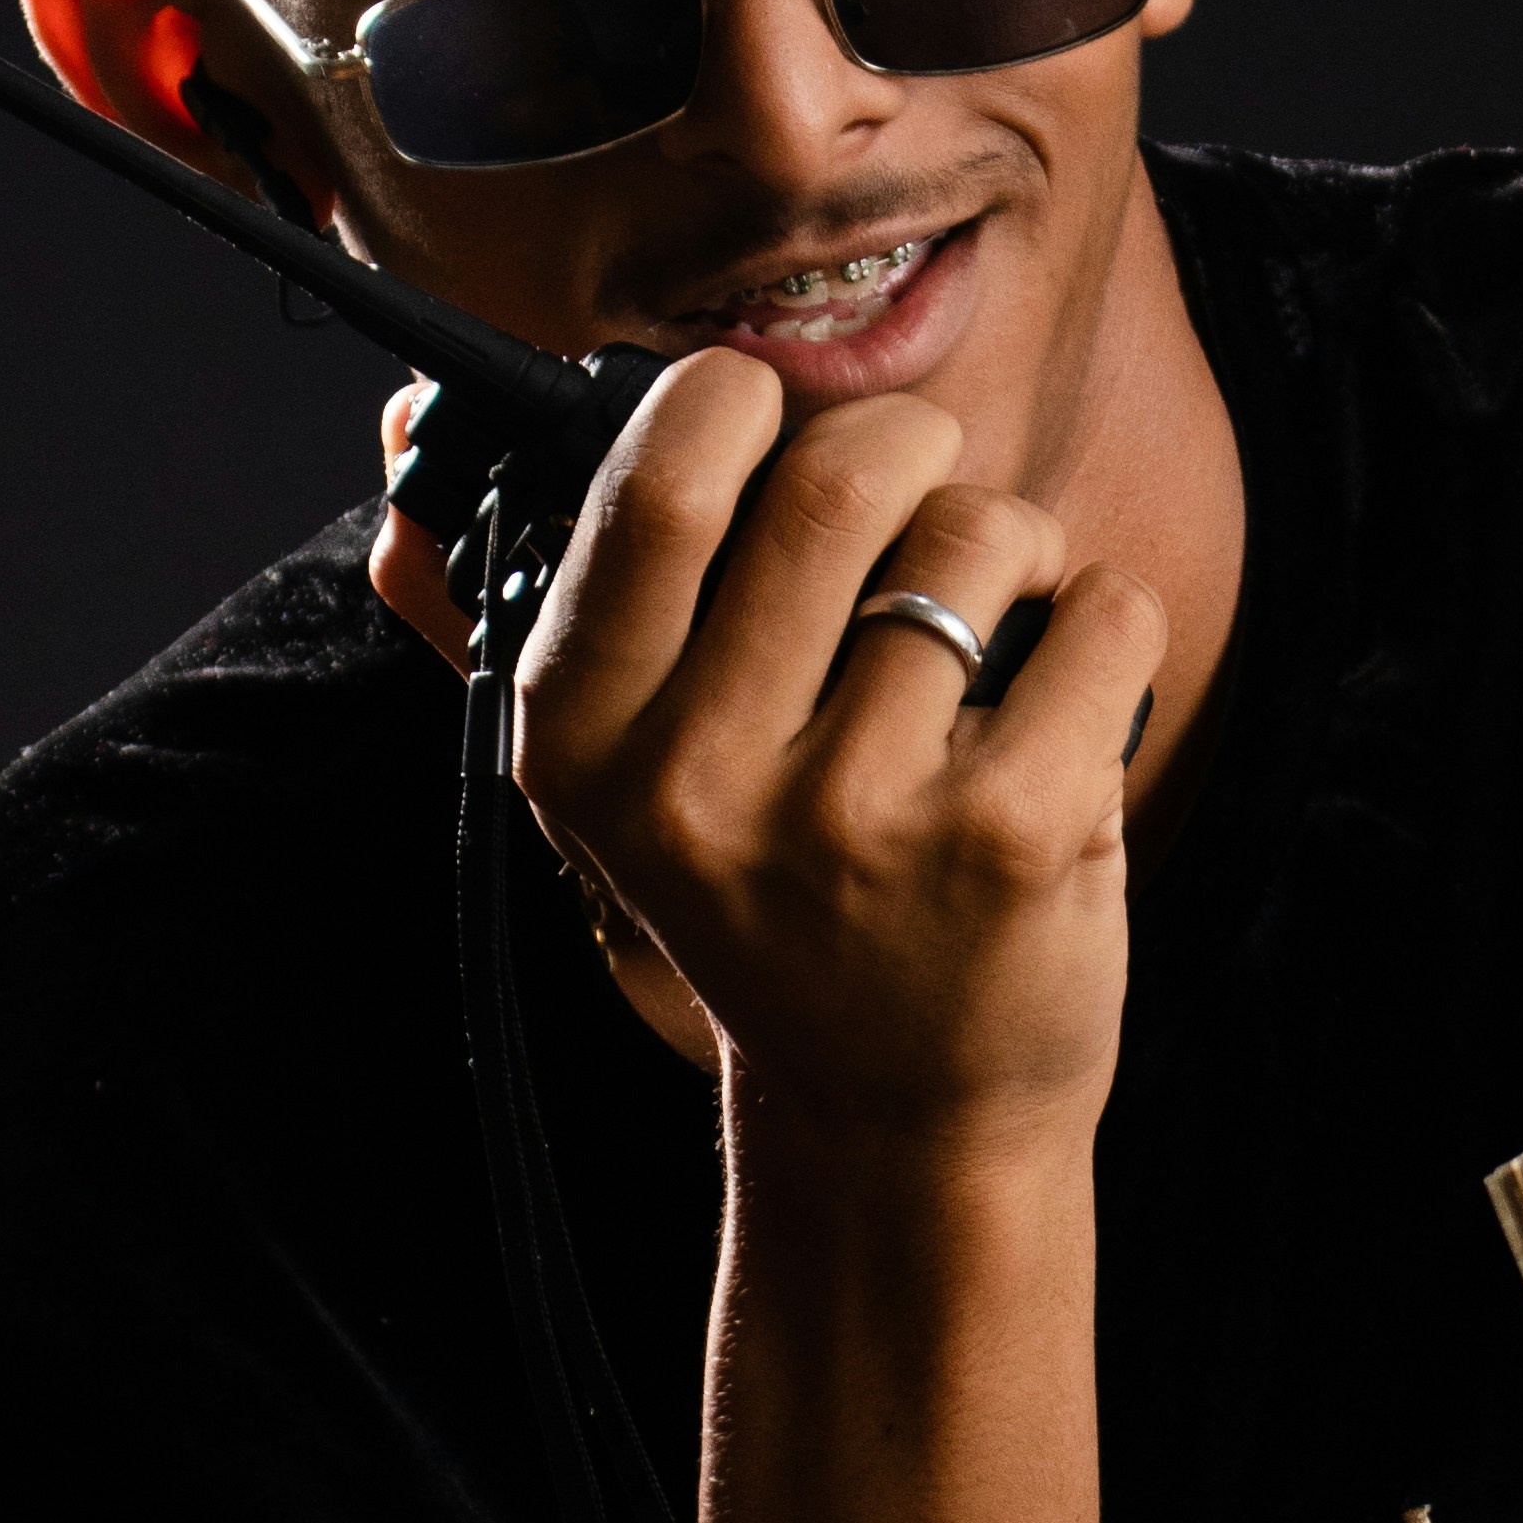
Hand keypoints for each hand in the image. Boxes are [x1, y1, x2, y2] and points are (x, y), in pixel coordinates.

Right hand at [477, 351, 1160, 1166]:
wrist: (894, 1119)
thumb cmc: (779, 906)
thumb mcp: (631, 785)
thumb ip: (569, 608)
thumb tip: (417, 431)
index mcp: (588, 742)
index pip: (659, 484)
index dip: (735, 403)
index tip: (770, 424)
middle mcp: (705, 784)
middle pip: (835, 481)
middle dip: (908, 449)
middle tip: (922, 493)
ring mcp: (859, 817)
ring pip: (980, 536)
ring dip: (1013, 546)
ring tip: (994, 630)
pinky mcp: (1007, 838)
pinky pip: (1100, 612)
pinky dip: (1105, 624)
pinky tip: (1066, 700)